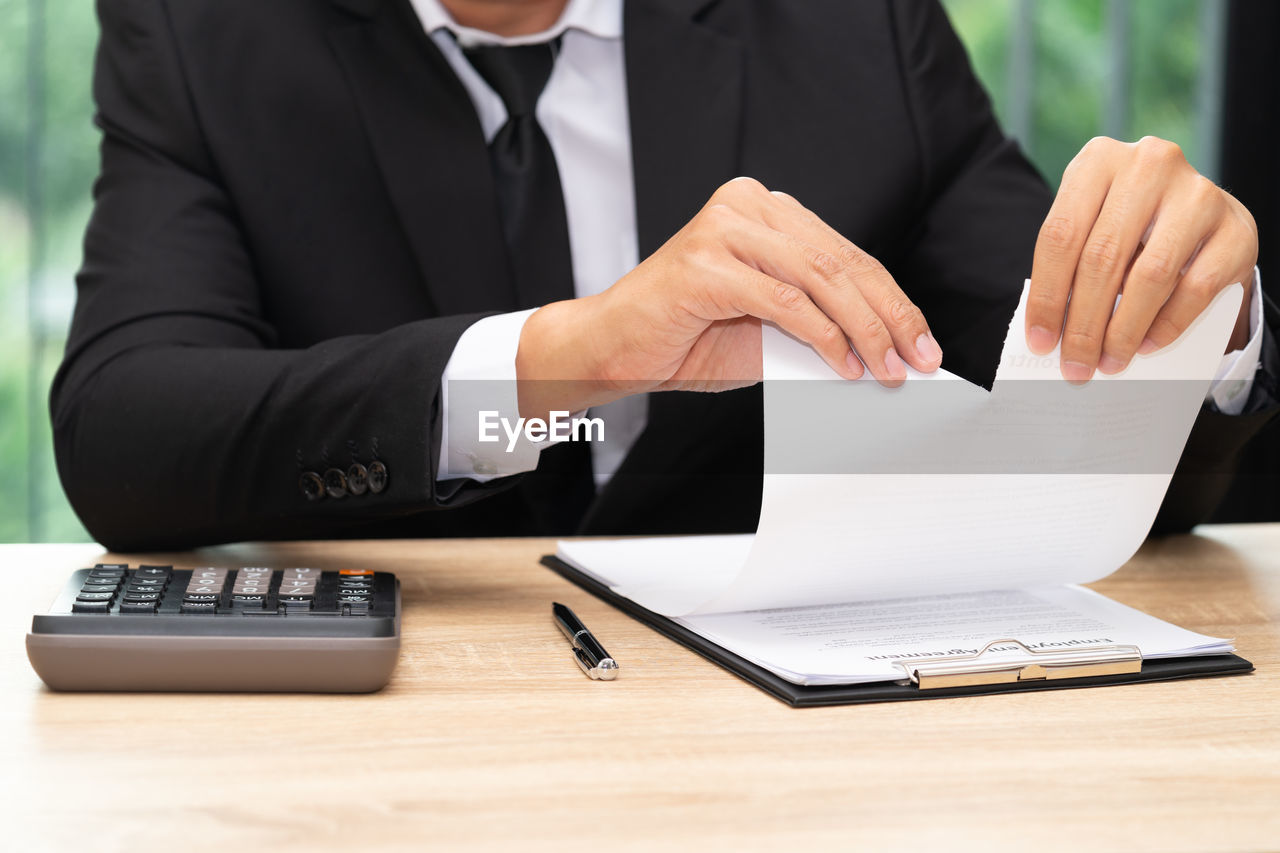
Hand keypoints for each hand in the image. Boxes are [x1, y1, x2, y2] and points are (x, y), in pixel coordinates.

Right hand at [516, 177, 942, 416]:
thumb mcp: (766, 328)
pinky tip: (844, 363)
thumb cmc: (682, 337)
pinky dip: (823, 336)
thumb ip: (817, 325)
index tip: (921, 341)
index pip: (846, 253)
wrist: (611, 349)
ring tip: (886, 369)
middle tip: (916, 358)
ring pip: (821, 279)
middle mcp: (746, 205)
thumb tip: (883, 349)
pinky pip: (785, 301)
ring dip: (864, 330)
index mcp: (764, 209)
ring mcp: (724, 229)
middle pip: (841, 261)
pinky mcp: (707, 263)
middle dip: (889, 316)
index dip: (891, 300)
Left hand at [1027, 136, 1257, 381]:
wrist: (1199, 214)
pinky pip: (1195, 287)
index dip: (1046, 296)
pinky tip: (1147, 345)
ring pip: (1149, 275)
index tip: (1040, 341)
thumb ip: (1071, 264)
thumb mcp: (1092, 227)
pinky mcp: (1235, 225)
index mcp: (1098, 160)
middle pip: (1102, 257)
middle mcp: (1148, 164)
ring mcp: (1197, 192)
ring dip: (1124, 329)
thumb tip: (1051, 332)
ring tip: (1109, 361)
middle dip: (1084, 323)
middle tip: (1076, 364)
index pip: (1060, 236)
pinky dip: (1167, 324)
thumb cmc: (1128, 225)